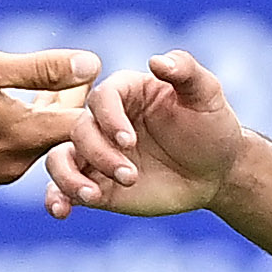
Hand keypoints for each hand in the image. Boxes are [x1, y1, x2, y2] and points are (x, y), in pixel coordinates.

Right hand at [0, 48, 102, 203]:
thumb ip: (41, 68)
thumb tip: (91, 64)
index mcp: (24, 137)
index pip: (80, 123)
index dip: (86, 99)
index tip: (82, 80)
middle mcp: (12, 169)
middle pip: (49, 138)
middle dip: (55, 110)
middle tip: (55, 83)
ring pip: (17, 152)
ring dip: (20, 127)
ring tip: (10, 100)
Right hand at [39, 48, 260, 219]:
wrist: (215, 172)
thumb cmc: (212, 126)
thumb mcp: (207, 95)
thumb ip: (185, 71)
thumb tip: (156, 60)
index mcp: (125, 92)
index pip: (102, 98)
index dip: (109, 119)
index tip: (130, 141)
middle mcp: (104, 122)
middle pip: (79, 131)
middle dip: (99, 154)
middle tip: (130, 176)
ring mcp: (96, 154)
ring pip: (60, 159)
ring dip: (69, 177)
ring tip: (92, 195)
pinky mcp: (95, 184)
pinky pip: (63, 189)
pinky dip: (56, 198)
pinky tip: (61, 210)